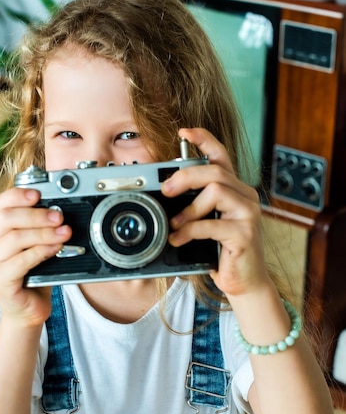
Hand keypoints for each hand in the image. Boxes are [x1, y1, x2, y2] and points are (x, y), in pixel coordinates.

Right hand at [0, 187, 70, 324]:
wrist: (29, 310)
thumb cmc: (35, 275)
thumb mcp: (39, 246)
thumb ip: (42, 229)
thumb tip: (61, 210)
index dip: (17, 195)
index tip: (39, 193)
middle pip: (6, 219)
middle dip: (36, 215)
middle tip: (59, 216)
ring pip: (14, 239)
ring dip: (42, 233)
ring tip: (64, 233)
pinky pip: (20, 262)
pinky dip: (41, 252)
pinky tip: (56, 248)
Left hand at [161, 127, 270, 297]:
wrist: (245, 282)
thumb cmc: (222, 251)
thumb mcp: (206, 222)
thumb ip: (193, 205)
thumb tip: (165, 194)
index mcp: (234, 189)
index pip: (221, 155)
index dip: (204, 139)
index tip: (184, 132)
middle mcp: (245, 196)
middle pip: (215, 171)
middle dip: (185, 177)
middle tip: (166, 190)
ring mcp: (249, 214)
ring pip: (216, 190)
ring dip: (189, 209)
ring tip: (175, 224)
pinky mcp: (245, 234)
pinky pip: (212, 224)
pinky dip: (190, 231)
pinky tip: (179, 240)